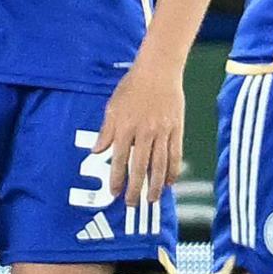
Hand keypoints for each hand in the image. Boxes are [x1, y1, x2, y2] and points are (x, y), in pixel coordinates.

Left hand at [96, 53, 183, 211]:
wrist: (158, 70)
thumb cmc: (132, 86)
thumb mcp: (112, 107)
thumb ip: (106, 131)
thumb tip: (96, 151)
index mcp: (125, 127)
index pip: (119, 159)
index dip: (116, 178)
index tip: (114, 192)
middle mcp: (144, 132)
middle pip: (140, 167)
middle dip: (135, 188)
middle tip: (132, 203)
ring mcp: (162, 132)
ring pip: (160, 165)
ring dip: (155, 185)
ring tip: (151, 199)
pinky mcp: (176, 129)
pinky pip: (175, 155)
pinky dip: (173, 171)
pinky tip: (169, 182)